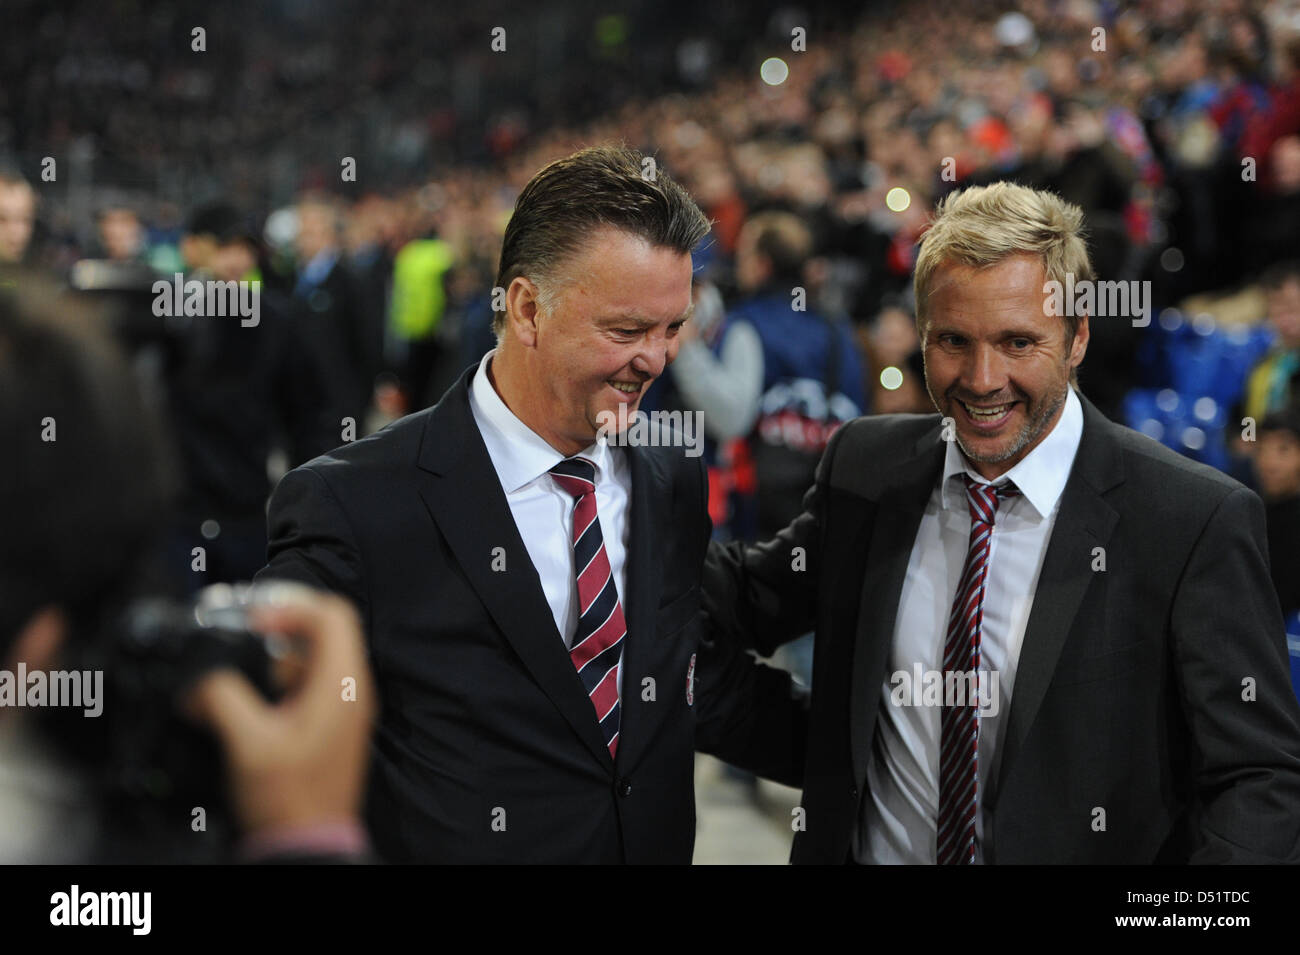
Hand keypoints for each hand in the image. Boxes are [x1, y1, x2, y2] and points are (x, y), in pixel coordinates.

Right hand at [184, 582, 376, 836]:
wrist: (307, 844)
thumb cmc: (289, 800)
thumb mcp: (247, 743)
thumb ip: (222, 697)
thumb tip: (200, 679)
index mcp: (342, 684)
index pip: (332, 614)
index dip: (290, 606)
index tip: (254, 621)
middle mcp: (351, 689)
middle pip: (323, 631)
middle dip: (278, 630)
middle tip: (242, 639)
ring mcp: (343, 707)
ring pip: (312, 658)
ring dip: (273, 659)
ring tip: (240, 677)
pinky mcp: (329, 724)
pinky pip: (306, 684)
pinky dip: (277, 682)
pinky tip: (249, 702)